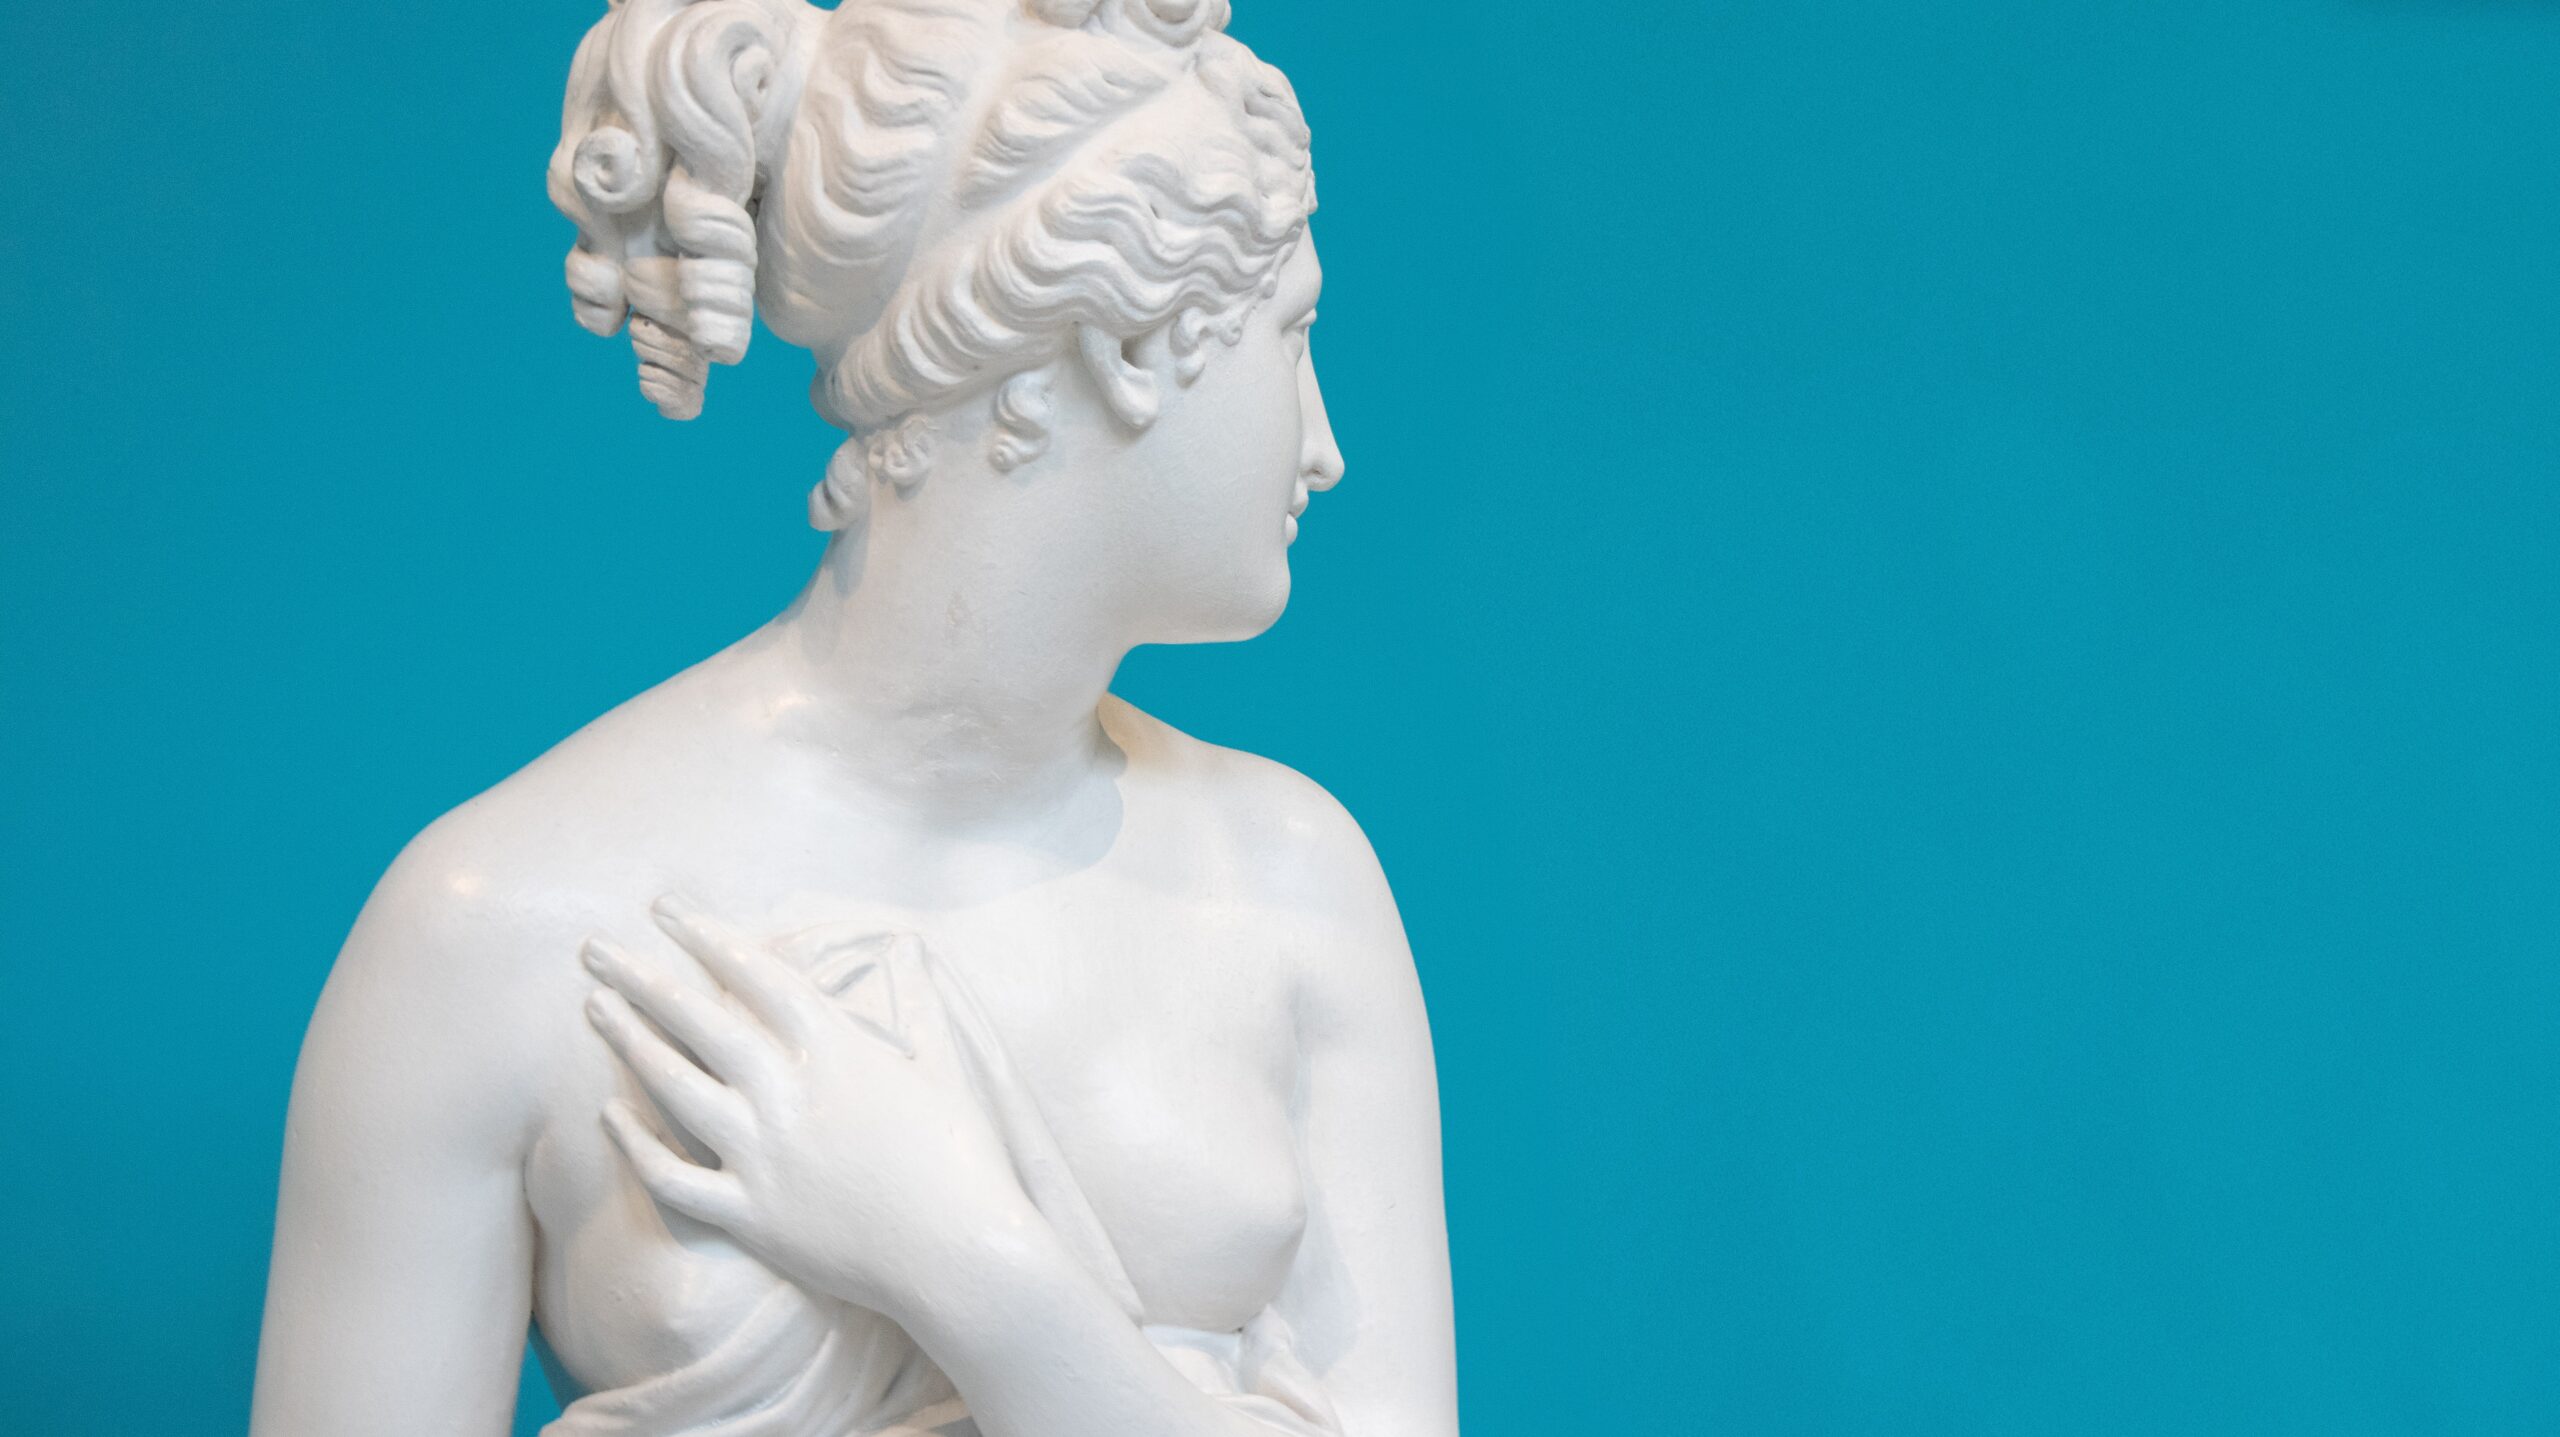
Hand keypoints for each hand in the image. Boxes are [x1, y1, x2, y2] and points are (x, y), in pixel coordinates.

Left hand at [580, 896, 1039, 1319]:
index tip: (665, 909)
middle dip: (641, 977)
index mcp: (835, 1048)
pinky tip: (608, 1116)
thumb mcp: (944, 1071)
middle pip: (697, 1019)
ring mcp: (761, 1155)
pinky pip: (672, 1177)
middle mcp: (787, 1092)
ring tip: (595, 1008)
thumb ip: (921, 1012)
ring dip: (628, 1041)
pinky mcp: (749, 1214)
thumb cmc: (964, 1160)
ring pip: (673, 1086)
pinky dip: (634, 1147)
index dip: (704, 935)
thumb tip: (919, 957)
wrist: (960, 1253)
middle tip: (594, 949)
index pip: (753, 974)